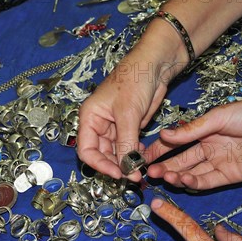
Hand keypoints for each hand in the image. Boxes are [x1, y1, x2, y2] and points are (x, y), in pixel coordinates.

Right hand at [77, 45, 168, 181]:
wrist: (155, 64)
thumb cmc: (134, 81)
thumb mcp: (128, 114)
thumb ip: (126, 143)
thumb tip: (126, 169)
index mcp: (89, 118)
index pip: (86, 150)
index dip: (99, 165)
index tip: (117, 174)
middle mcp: (98, 125)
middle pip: (101, 154)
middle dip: (115, 166)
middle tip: (132, 176)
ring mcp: (114, 128)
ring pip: (115, 153)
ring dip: (126, 163)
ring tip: (139, 170)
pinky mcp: (129, 128)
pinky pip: (128, 147)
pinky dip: (134, 155)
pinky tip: (143, 159)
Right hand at [146, 90, 241, 189]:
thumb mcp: (216, 118)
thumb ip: (190, 130)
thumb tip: (164, 135)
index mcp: (202, 133)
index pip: (174, 144)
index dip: (158, 150)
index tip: (142, 157)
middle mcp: (208, 149)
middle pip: (180, 161)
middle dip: (163, 167)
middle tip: (149, 172)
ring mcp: (217, 164)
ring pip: (191, 173)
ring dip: (176, 175)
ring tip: (163, 176)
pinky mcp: (229, 176)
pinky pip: (207, 181)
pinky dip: (194, 182)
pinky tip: (184, 179)